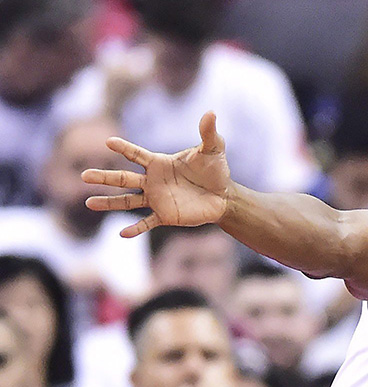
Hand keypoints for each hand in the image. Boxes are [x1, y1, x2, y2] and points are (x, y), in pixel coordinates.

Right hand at [82, 111, 232, 237]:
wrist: (223, 196)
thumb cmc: (215, 170)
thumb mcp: (213, 150)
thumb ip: (208, 133)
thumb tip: (211, 112)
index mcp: (159, 163)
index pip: (136, 154)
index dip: (124, 148)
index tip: (108, 142)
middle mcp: (152, 181)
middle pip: (123, 179)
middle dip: (104, 177)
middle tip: (84, 175)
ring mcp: (156, 199)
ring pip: (127, 201)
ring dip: (109, 202)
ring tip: (89, 203)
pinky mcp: (165, 216)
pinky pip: (146, 223)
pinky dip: (135, 229)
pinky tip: (122, 233)